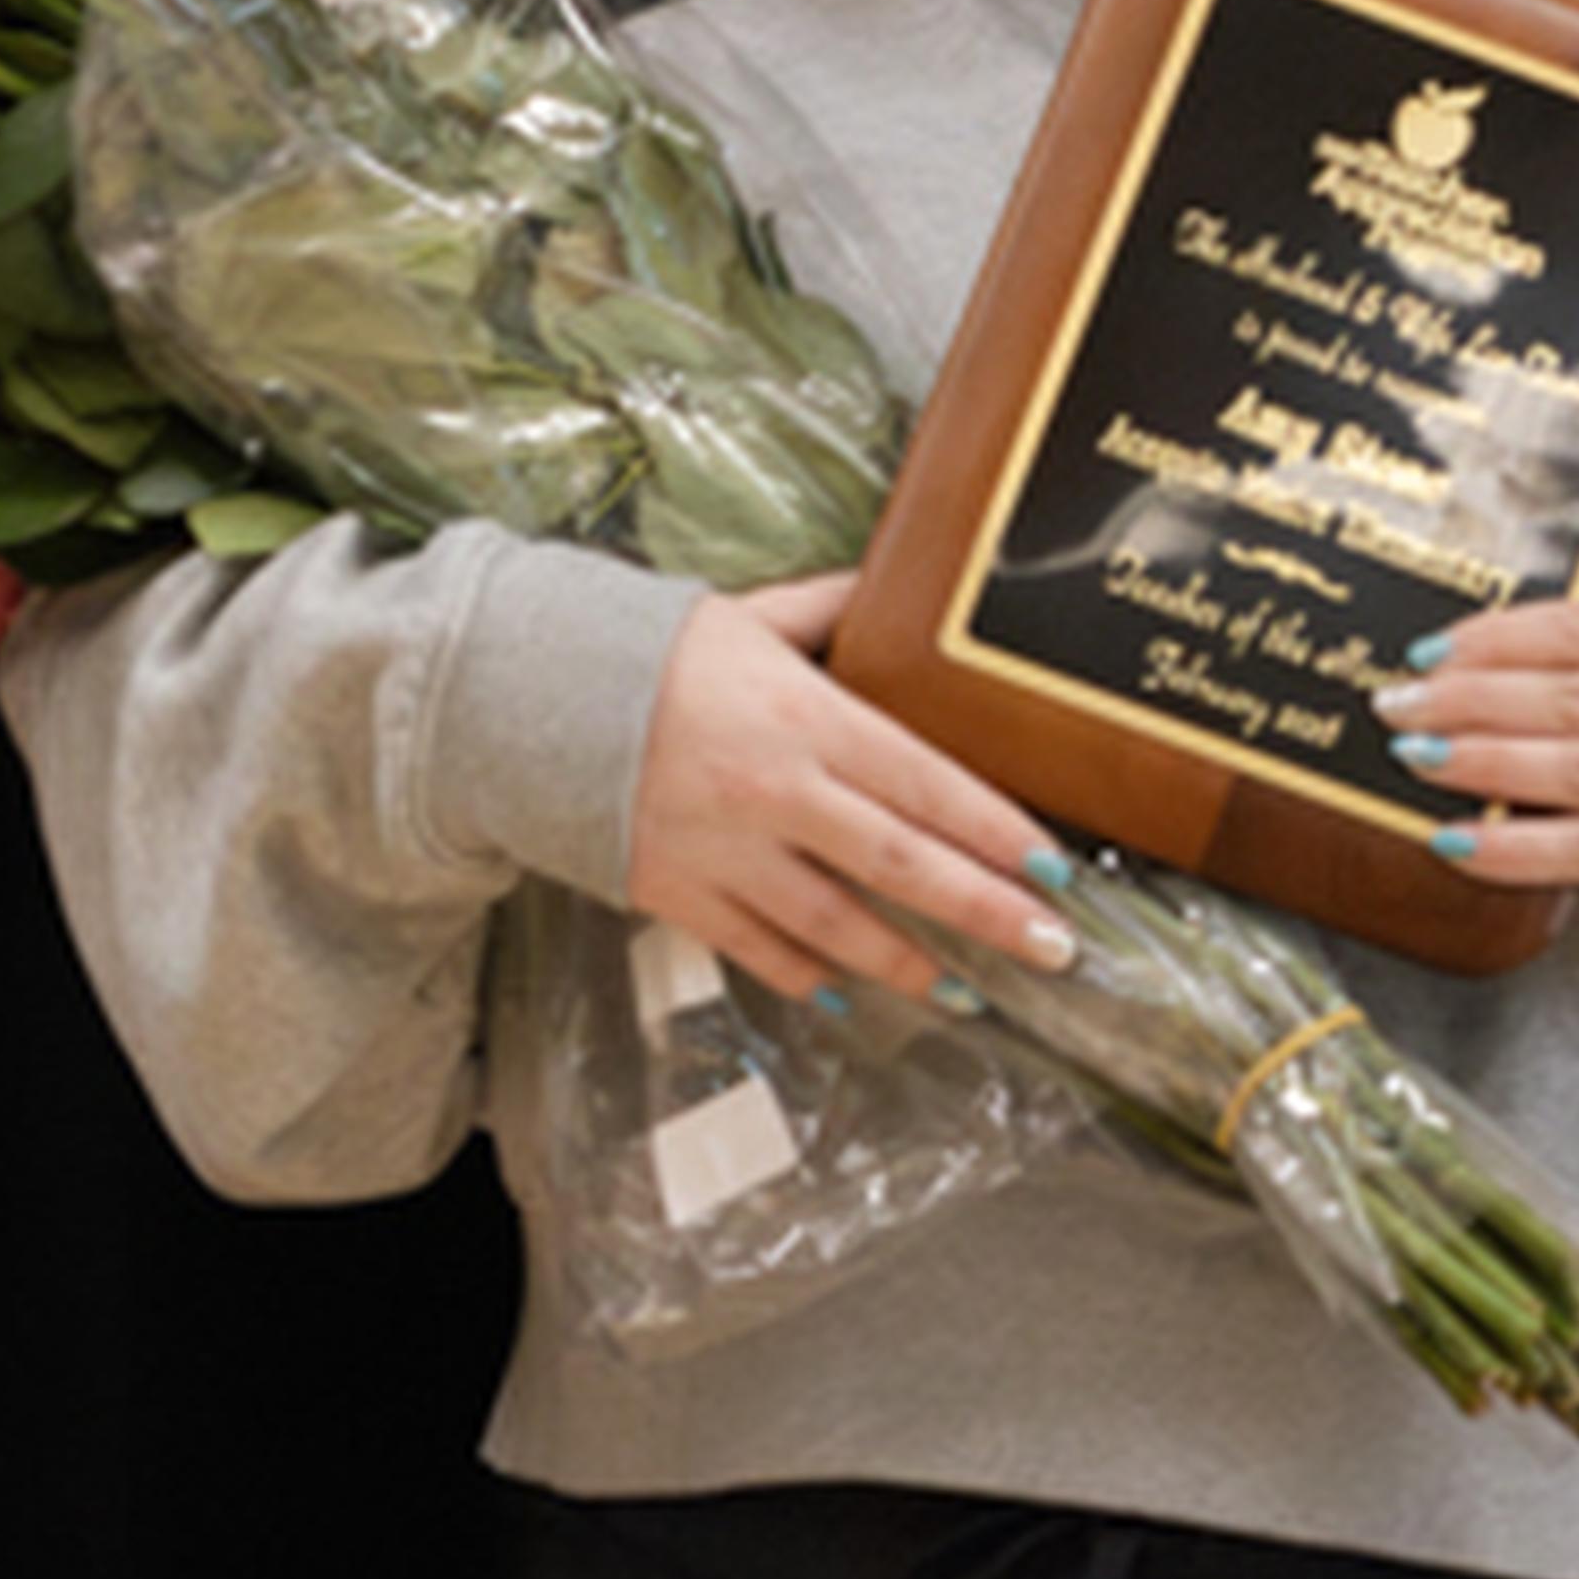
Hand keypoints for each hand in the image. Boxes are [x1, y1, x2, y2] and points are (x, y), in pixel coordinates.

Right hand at [630, 574, 1081, 1004]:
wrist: (522, 694)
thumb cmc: (644, 650)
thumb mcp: (749, 614)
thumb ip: (829, 609)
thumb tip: (894, 585)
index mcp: (806, 716)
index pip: (929, 784)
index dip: (999, 832)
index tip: (1056, 868)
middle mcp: (777, 791)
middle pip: (905, 866)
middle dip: (989, 913)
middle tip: (1052, 948)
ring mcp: (728, 851)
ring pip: (839, 926)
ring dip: (911, 966)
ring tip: (970, 993)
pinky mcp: (679, 892)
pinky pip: (759, 949)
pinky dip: (808, 976)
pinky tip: (848, 994)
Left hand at [1381, 590, 1578, 900]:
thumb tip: (1465, 660)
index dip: (1498, 638)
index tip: (1429, 651)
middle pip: (1573, 698)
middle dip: (1470, 700)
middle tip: (1400, 703)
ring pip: (1576, 770)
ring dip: (1484, 763)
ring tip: (1417, 756)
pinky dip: (1510, 847)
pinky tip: (1455, 837)